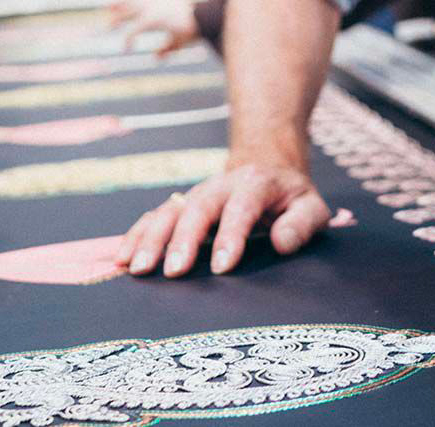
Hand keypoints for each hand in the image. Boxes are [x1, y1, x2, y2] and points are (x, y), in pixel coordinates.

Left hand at [107, 0, 199, 56]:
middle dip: (116, 6)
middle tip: (105, 12)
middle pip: (130, 1)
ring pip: (129, 11)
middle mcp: (155, 2)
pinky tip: (126, 48)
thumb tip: (156, 58)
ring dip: (117, 18)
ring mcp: (153, 8)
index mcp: (160, 1)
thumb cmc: (196, 26)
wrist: (205, 18)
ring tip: (107, 27)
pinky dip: (129, 37)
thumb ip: (166, 48)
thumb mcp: (179, 39)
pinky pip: (136, 28)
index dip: (124, 0)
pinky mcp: (153, 18)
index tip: (112, 7)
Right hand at [115, 163, 331, 277]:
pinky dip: (136, 235)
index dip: (231, 235)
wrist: (266, 164)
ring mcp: (197, 194)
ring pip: (169, 211)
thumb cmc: (292, 197)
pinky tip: (122, 258)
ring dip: (151, 238)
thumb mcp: (312, 206)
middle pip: (198, 208)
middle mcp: (221, 185)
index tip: (223, 266)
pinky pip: (155, 217)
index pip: (241, 208)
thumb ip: (302, 225)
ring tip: (138, 268)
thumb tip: (281, 243)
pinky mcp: (182, 205)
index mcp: (256, 184)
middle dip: (183, 239)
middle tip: (173, 271)